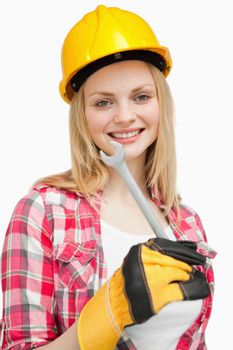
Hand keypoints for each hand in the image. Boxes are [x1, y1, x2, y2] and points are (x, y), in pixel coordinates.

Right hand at [77, 238, 209, 349]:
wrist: (114, 303)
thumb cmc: (126, 282)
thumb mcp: (136, 261)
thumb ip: (154, 254)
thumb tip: (179, 252)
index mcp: (140, 251)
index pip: (167, 246)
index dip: (184, 249)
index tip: (194, 252)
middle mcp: (145, 262)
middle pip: (174, 259)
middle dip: (186, 263)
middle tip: (193, 267)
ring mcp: (152, 279)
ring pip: (179, 272)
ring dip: (188, 275)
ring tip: (192, 276)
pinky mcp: (159, 296)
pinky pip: (183, 289)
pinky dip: (193, 288)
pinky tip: (198, 287)